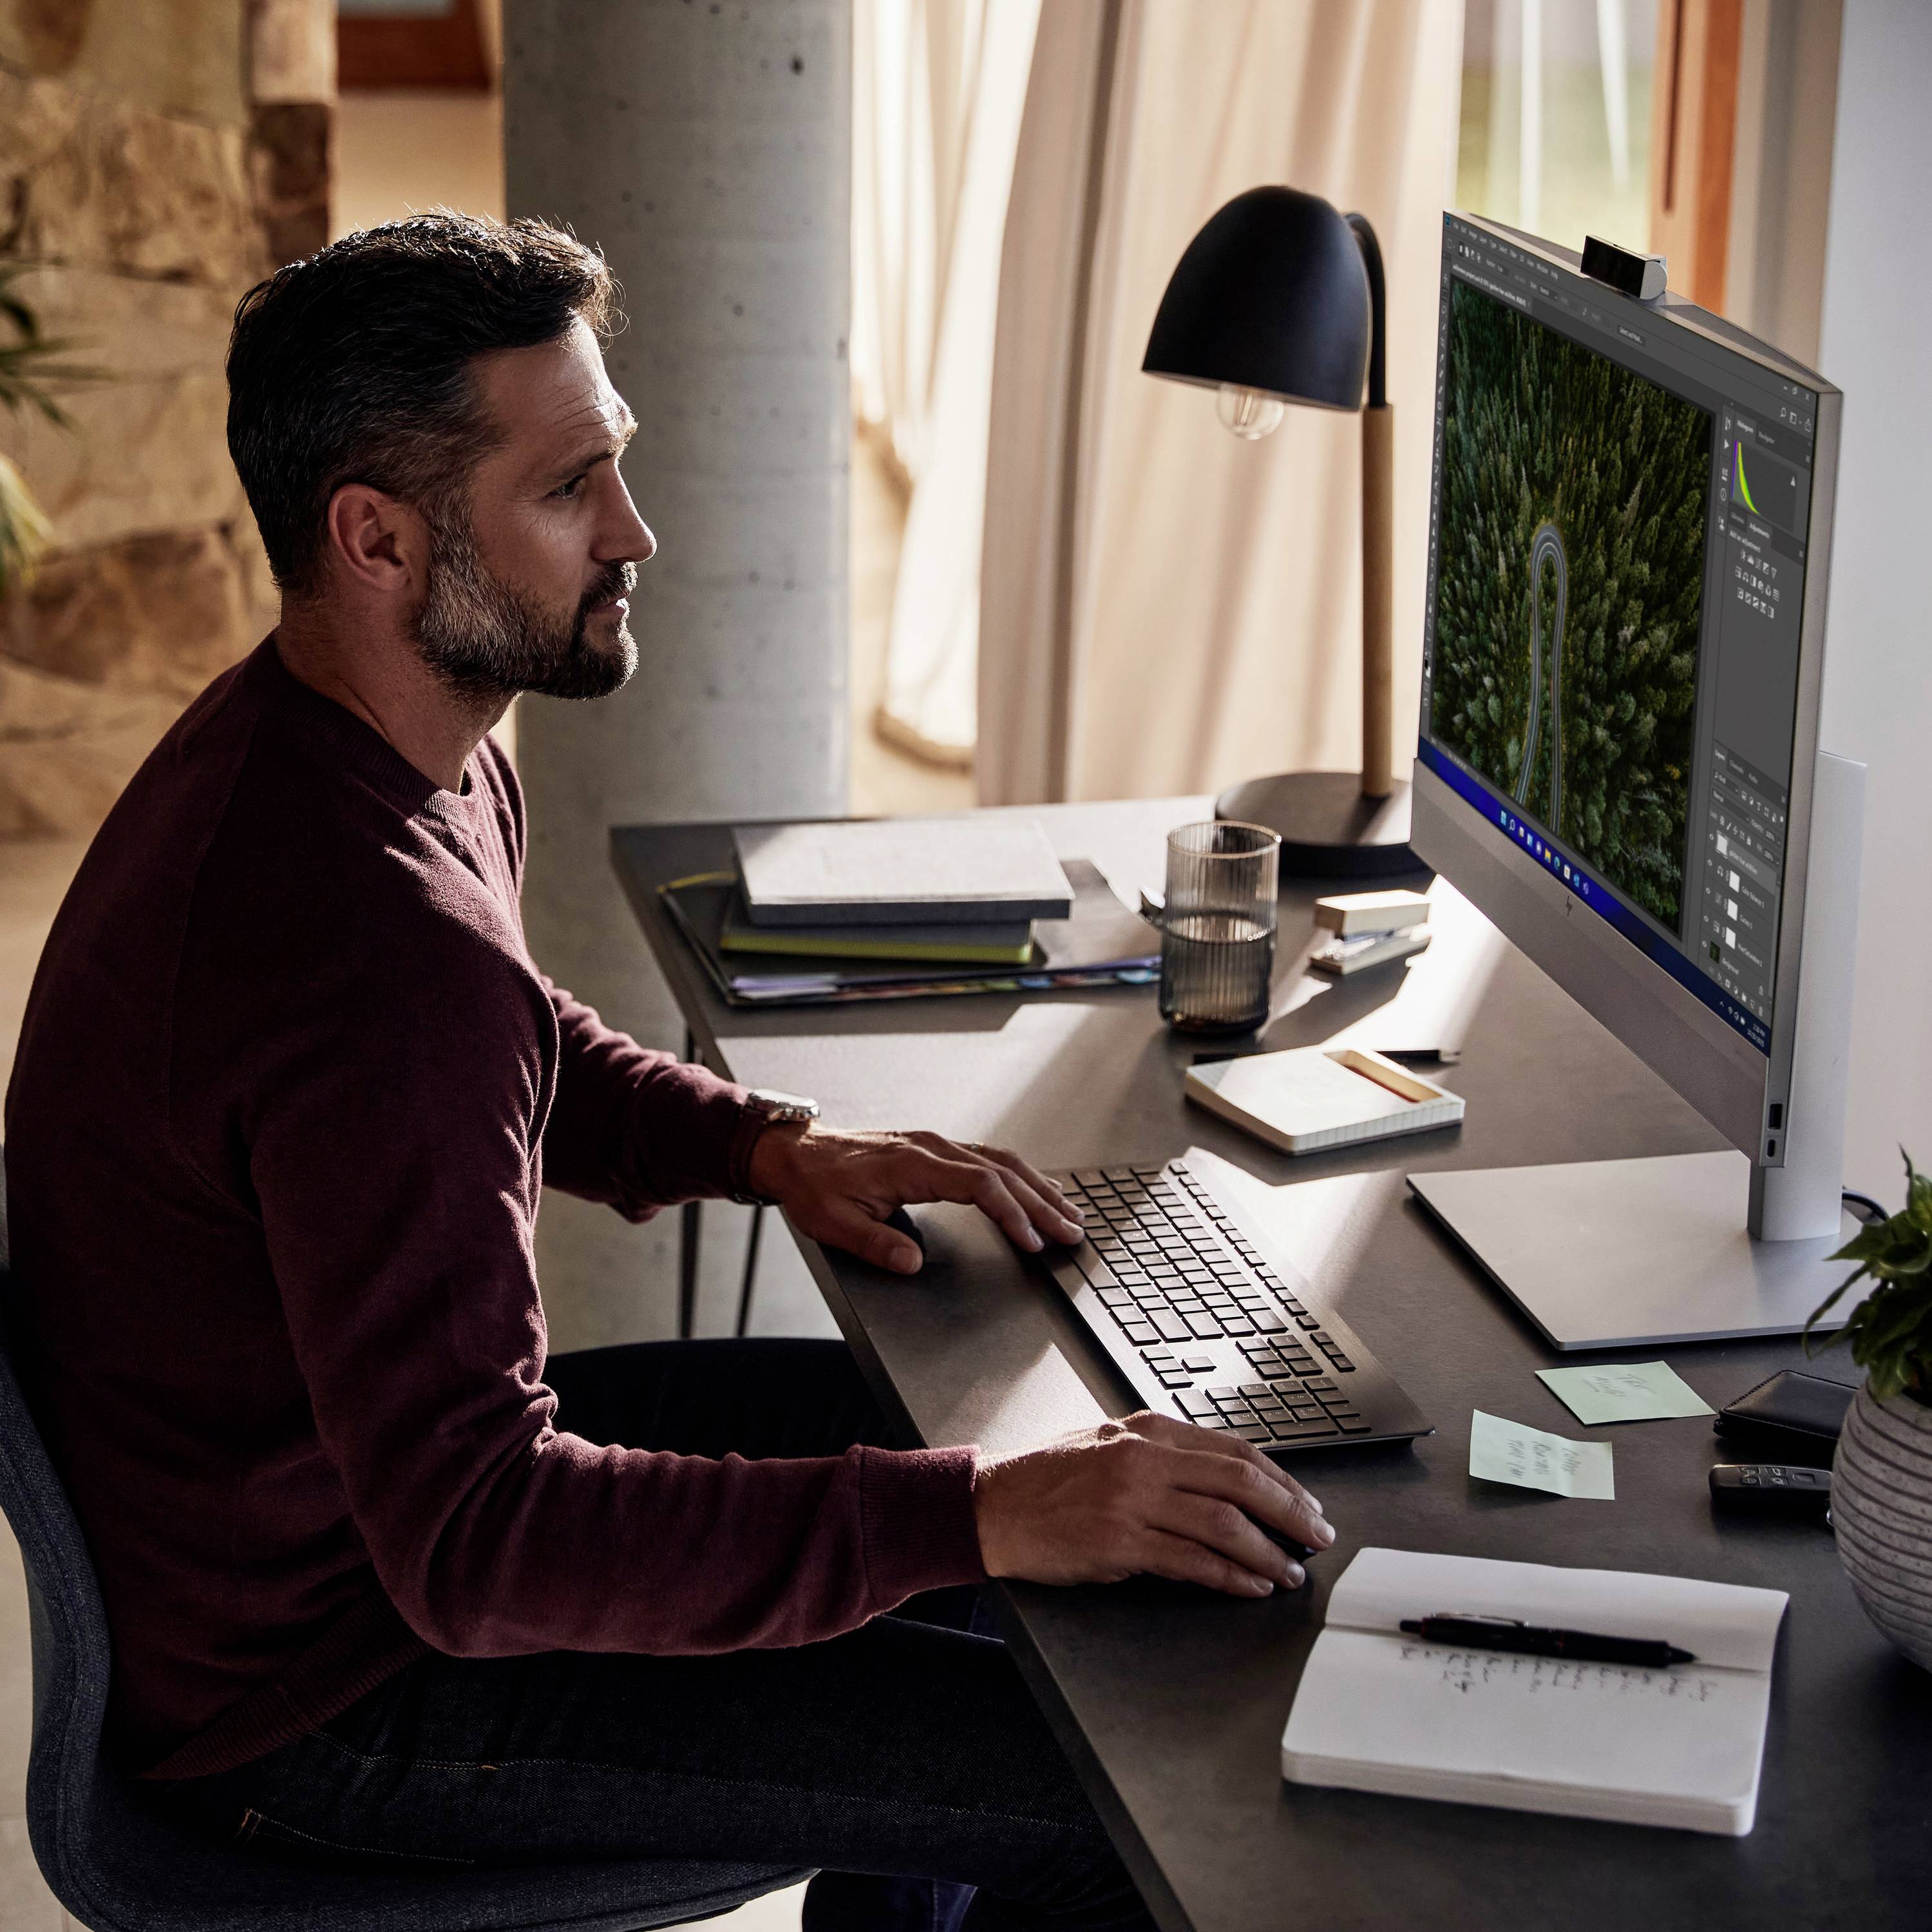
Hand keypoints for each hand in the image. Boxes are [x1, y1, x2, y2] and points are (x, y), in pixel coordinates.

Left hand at [747, 1122, 1084, 1272]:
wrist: (794, 1153)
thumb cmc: (814, 1186)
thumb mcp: (834, 1224)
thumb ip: (876, 1245)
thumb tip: (912, 1264)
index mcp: (912, 1164)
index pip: (978, 1185)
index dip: (1010, 1213)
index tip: (1031, 1239)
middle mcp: (931, 1148)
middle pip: (1001, 1171)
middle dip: (1041, 1203)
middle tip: (1072, 1232)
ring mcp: (935, 1145)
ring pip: (1000, 1160)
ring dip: (1037, 1187)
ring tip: (1069, 1213)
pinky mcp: (934, 1150)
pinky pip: (987, 1158)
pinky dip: (1018, 1175)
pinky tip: (1035, 1190)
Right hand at [973, 1412, 1334, 1595]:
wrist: (991, 1506)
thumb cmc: (1048, 1478)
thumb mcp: (1108, 1443)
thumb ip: (1162, 1454)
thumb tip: (1225, 1480)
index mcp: (1147, 1430)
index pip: (1234, 1450)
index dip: (1280, 1480)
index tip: (1305, 1504)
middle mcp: (1143, 1458)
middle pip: (1240, 1481)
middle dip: (1290, 1512)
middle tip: (1317, 1536)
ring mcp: (1131, 1500)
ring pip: (1223, 1523)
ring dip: (1268, 1551)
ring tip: (1290, 1570)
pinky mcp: (1119, 1543)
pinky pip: (1190, 1562)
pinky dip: (1230, 1576)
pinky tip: (1251, 1586)